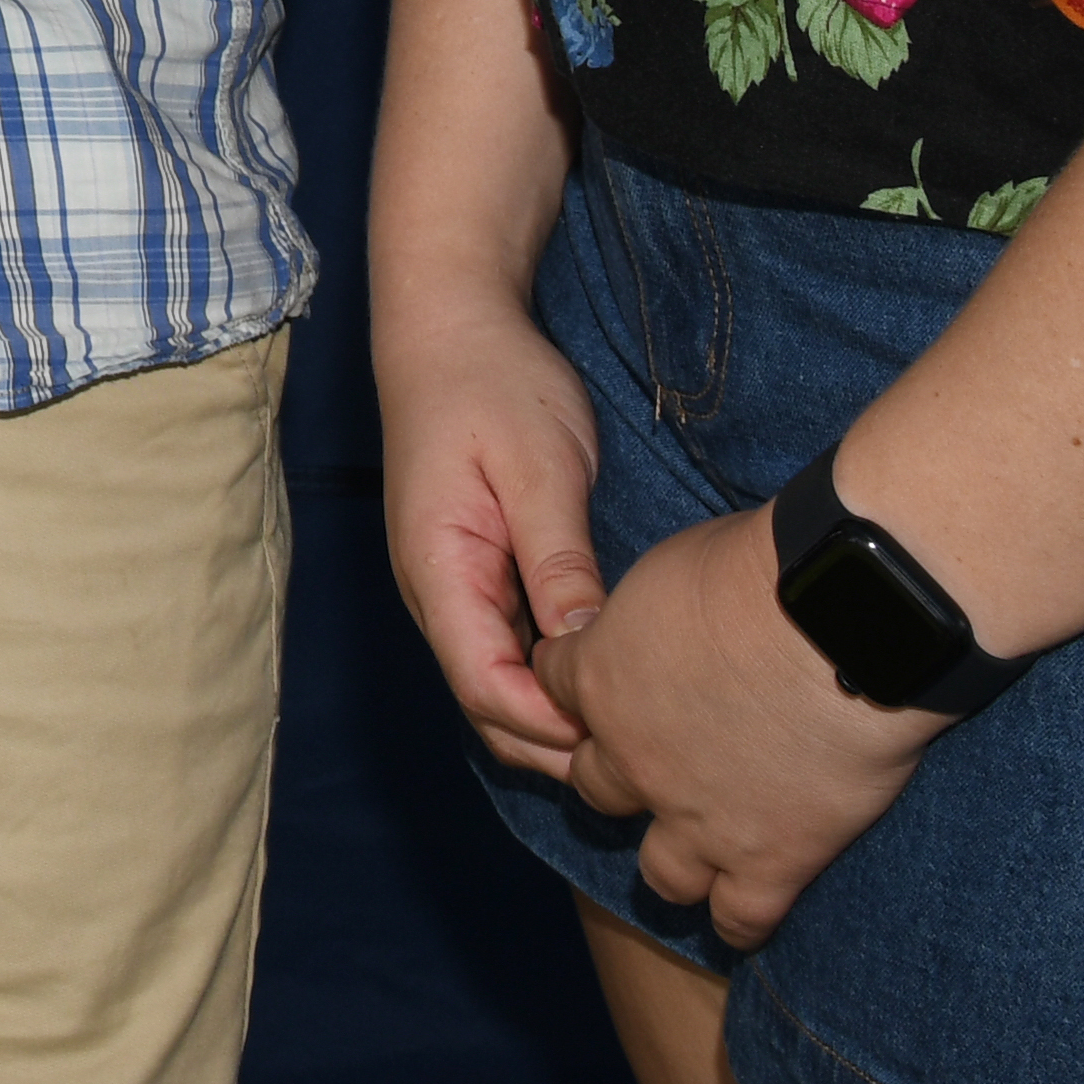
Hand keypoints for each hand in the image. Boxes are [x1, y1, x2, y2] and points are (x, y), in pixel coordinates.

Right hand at [369, 280, 607, 774]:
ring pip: (498, 685)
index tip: (622, 735)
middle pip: (488, 704)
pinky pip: (509, 651)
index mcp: (439, 571)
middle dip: (556, 741)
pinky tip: (608, 681)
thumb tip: (585, 648)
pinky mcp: (479, 575)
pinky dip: (551, 682)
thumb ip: (557, 560)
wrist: (450, 327)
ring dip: (555, 717)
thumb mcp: (538, 467)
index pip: (483, 684)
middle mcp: (436, 594)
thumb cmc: (493, 385)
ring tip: (638, 729)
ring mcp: (454, 588)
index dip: (548, 724)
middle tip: (648, 756)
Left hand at [536, 503, 931, 941]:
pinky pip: (740, 919)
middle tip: (656, 764)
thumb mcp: (678, 560)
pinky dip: (741, 921)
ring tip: (696, 850)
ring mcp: (699, 819)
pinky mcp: (771, 860)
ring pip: (660, 872)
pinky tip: (746, 914)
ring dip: (672, 860)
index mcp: (600, 677)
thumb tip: (663, 611)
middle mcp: (634, 758)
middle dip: (618, 774)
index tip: (603, 672)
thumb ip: (656, 606)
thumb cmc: (764, 568)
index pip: (552, 686)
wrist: (844, 618)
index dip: (575, 681)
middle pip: (595, 786)